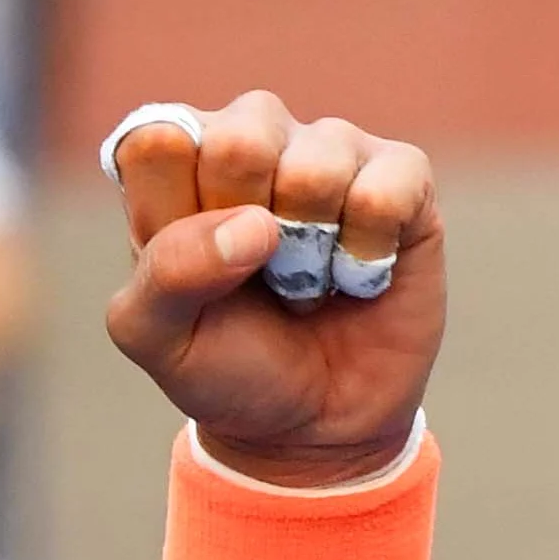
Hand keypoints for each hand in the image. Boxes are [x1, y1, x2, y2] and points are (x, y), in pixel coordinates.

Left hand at [103, 93, 443, 488]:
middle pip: (240, 135)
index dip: (172, 209)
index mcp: (175, 168)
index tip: (183, 265)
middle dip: (244, 221)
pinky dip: (368, 249)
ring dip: (309, 247)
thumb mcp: (158, 338)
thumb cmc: (223, 366)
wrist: (312, 423)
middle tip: (251, 270)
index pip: (155, 139)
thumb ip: (166, 273)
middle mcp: (252, 141)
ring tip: (304, 279)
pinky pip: (389, 184)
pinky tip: (357, 274)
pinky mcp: (403, 176)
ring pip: (319, 160)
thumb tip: (253, 223)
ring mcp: (330, 152)